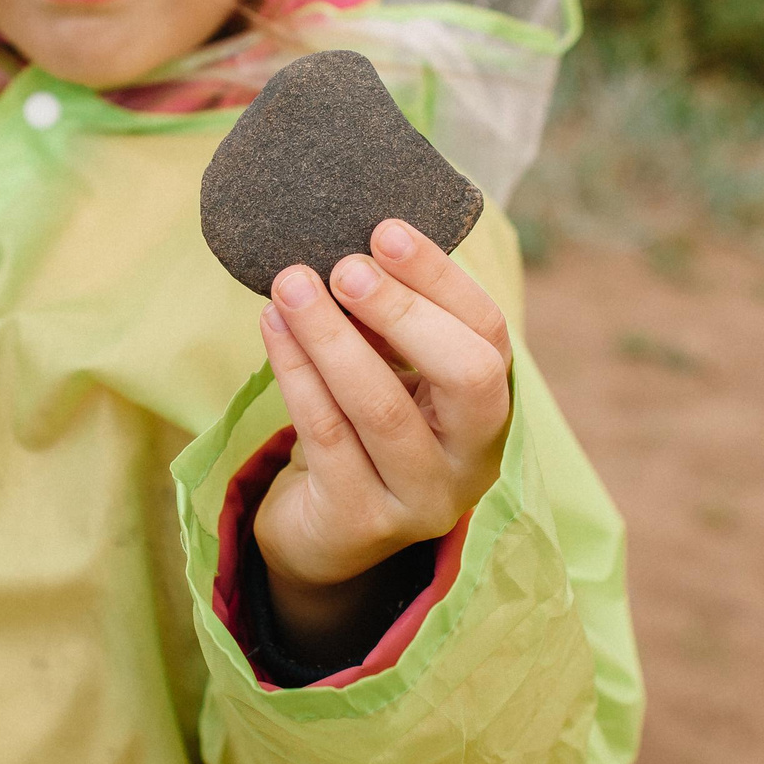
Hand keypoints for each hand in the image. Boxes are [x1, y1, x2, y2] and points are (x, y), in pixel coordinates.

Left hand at [253, 218, 512, 663]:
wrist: (323, 533)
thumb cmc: (363, 431)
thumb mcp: (394, 376)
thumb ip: (391, 323)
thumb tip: (358, 244)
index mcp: (491, 411)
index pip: (489, 335)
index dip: (441, 280)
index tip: (385, 231)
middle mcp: (472, 461)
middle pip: (466, 376)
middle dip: (403, 311)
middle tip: (343, 266)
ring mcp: (420, 499)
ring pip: (381, 407)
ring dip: (331, 336)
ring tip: (291, 284)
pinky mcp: (361, 521)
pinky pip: (327, 436)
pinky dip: (296, 373)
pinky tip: (271, 327)